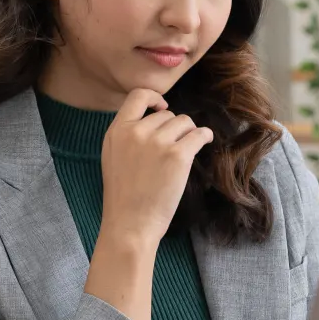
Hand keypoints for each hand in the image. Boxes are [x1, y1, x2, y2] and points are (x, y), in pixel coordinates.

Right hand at [100, 89, 213, 252]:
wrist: (131, 223)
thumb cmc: (124, 197)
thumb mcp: (113, 157)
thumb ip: (127, 135)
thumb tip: (155, 117)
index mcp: (117, 131)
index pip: (137, 96)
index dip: (154, 98)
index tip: (163, 108)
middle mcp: (136, 132)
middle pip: (167, 115)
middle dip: (174, 129)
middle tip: (172, 151)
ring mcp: (157, 142)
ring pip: (184, 122)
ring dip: (188, 133)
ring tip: (186, 150)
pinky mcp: (177, 156)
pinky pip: (199, 134)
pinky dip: (204, 136)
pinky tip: (205, 141)